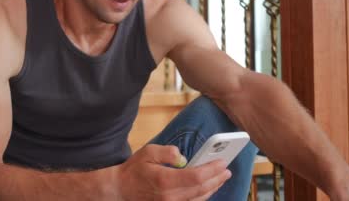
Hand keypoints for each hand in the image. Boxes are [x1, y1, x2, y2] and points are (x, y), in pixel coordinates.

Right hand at [113, 144, 231, 200]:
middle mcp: (170, 197)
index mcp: (165, 180)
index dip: (212, 170)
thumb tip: (182, 155)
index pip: (196, 176)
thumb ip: (166, 152)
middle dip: (216, 179)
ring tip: (221, 178)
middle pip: (201, 189)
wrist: (121, 190)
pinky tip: (208, 188)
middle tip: (227, 170)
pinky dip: (203, 196)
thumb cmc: (134, 170)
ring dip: (213, 188)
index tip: (222, 162)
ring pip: (199, 199)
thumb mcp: (147, 152)